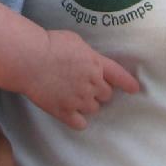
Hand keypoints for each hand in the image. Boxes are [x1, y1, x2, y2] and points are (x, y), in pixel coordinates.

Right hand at [27, 29, 141, 130]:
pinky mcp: (64, 112)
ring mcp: (78, 100)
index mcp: (96, 64)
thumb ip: (89, 55)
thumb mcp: (76, 41)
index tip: (134, 89)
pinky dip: (78, 119)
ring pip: (93, 109)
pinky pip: (80, 124)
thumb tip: (92, 63)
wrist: (30, 58)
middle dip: (100, 90)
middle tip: (86, 84)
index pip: (119, 75)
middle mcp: (91, 84)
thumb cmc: (50, 44)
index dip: (128, 83)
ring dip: (88, 103)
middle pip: (106, 95)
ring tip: (75, 94)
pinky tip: (71, 112)